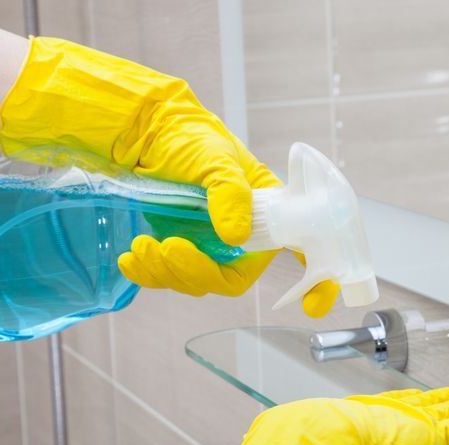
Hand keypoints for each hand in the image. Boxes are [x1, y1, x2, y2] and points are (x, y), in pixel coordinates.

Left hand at [0, 37, 338, 313]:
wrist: (143, 133)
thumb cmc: (190, 137)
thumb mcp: (215, 157)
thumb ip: (230, 193)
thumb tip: (237, 237)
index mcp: (272, 212)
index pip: (304, 253)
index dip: (316, 284)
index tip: (313, 306)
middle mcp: (245, 235)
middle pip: (233, 278)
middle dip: (199, 272)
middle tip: (169, 248)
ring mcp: (211, 245)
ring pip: (196, 281)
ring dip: (166, 270)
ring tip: (141, 245)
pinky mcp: (179, 249)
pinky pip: (167, 277)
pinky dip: (148, 273)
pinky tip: (131, 258)